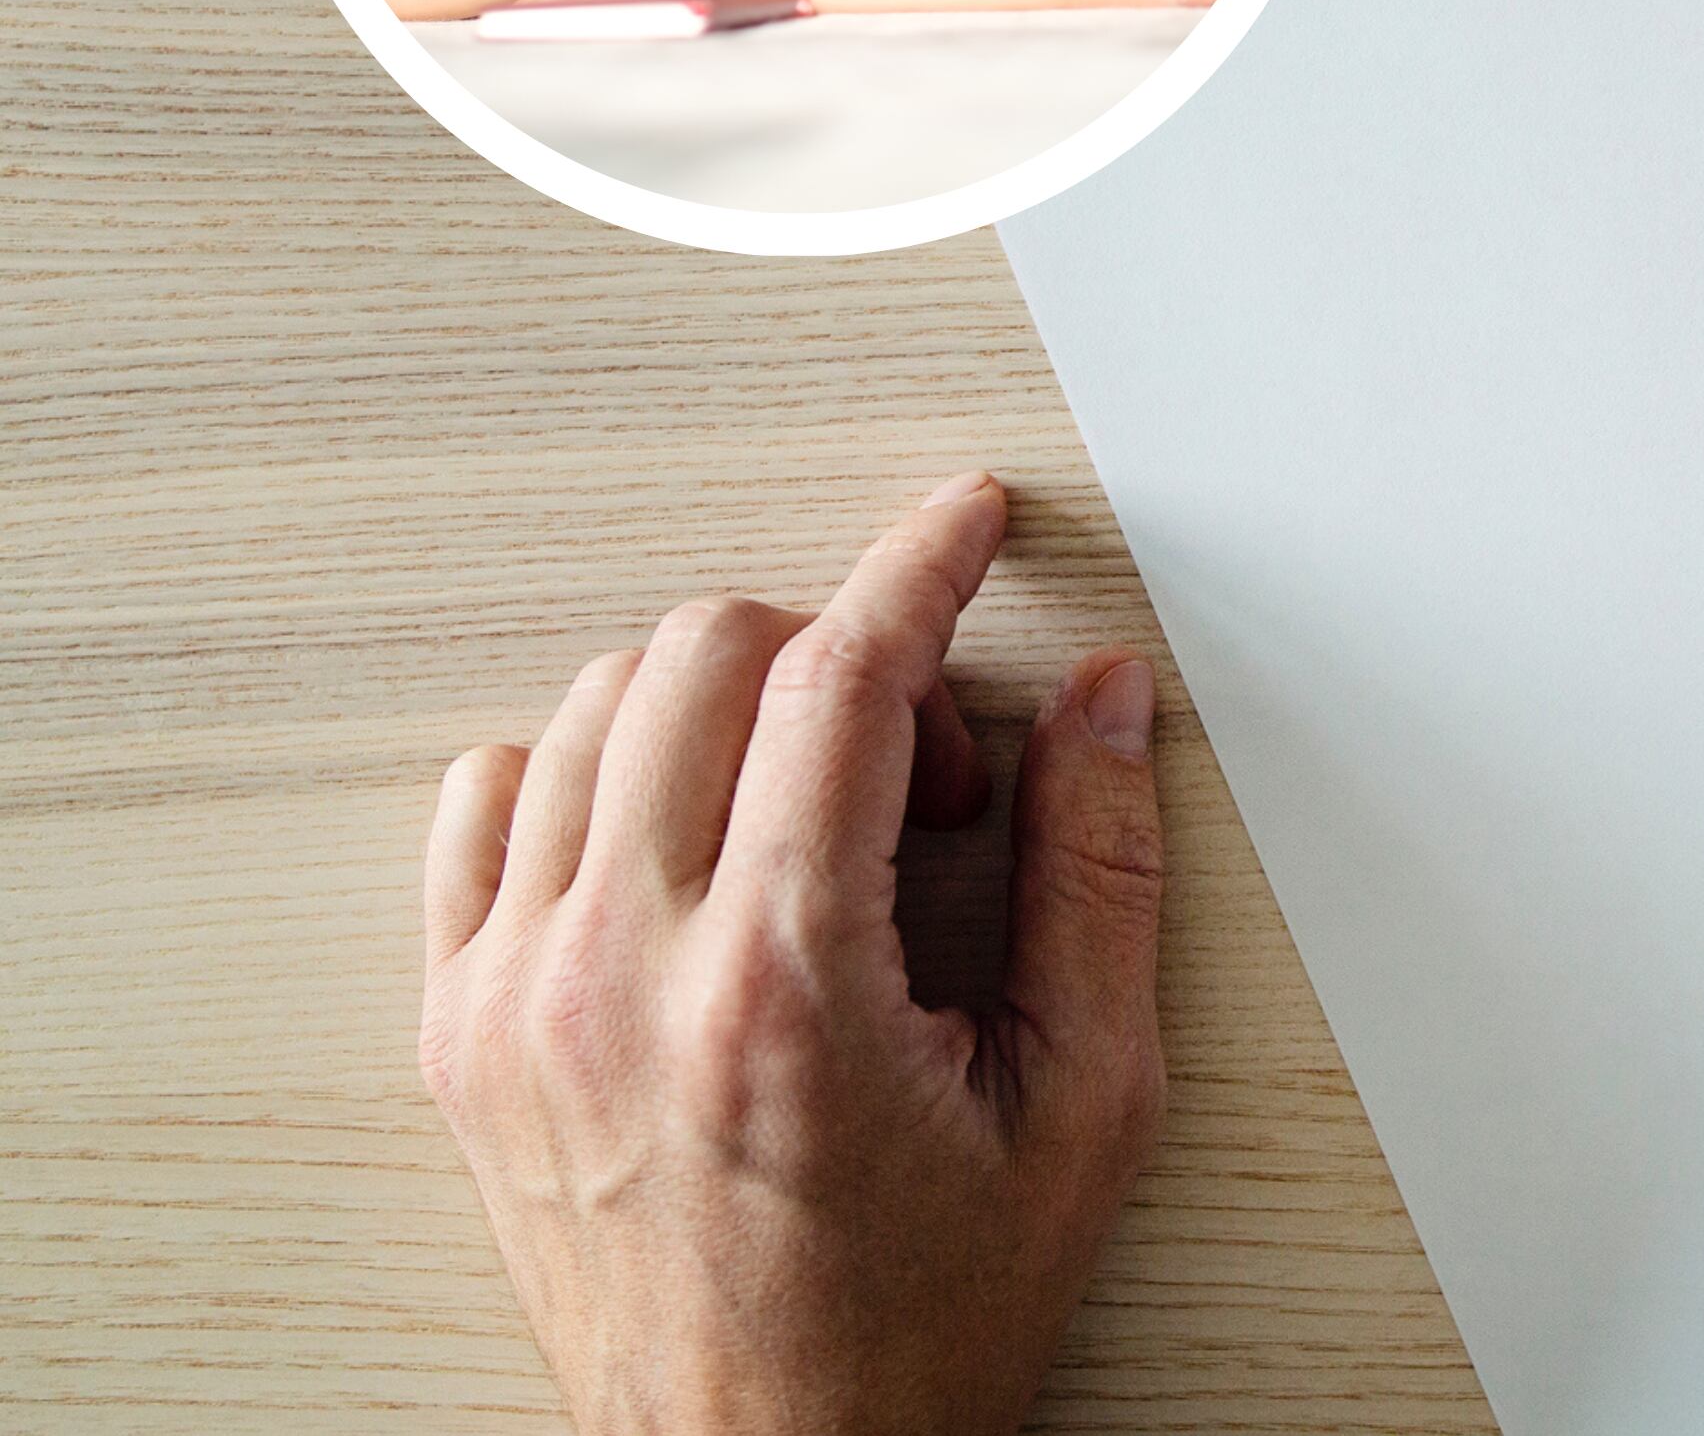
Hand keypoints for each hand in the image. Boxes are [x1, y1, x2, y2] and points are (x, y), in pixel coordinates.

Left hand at [418, 476, 1166, 1435]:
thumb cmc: (922, 1323)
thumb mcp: (1082, 1109)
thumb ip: (1097, 878)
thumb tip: (1099, 704)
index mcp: (783, 987)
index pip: (840, 677)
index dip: (921, 566)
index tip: (967, 524)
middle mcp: (621, 976)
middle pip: (706, 654)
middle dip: (840, 655)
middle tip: (922, 774)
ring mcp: (517, 1003)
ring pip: (596, 707)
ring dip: (725, 709)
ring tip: (811, 827)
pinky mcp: (460, 1036)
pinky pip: (483, 804)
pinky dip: (586, 775)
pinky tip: (678, 843)